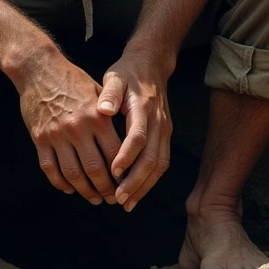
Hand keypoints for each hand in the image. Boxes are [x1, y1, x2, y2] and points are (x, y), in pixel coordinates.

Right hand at [17, 51, 122, 204]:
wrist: (39, 69)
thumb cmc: (72, 79)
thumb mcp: (97, 90)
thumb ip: (111, 114)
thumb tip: (128, 138)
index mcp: (96, 117)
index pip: (115, 154)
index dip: (123, 174)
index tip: (127, 183)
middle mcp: (78, 128)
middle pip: (95, 169)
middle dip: (106, 189)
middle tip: (112, 198)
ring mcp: (57, 136)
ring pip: (74, 174)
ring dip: (85, 191)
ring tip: (94, 198)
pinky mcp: (39, 139)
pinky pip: (50, 169)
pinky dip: (61, 183)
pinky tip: (70, 188)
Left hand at [96, 52, 172, 211]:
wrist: (152, 65)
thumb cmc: (128, 73)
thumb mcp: (115, 76)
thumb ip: (109, 93)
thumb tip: (103, 109)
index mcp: (144, 108)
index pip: (138, 137)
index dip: (127, 156)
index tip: (113, 172)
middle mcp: (158, 122)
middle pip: (152, 157)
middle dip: (136, 181)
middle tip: (119, 198)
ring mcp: (164, 130)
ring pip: (159, 165)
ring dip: (144, 186)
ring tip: (127, 202)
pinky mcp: (165, 136)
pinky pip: (161, 163)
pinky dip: (150, 181)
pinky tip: (136, 193)